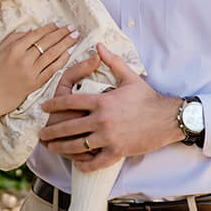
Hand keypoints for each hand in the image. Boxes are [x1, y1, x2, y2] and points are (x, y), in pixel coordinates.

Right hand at [0, 24, 78, 122]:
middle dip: (62, 34)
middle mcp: (24, 59)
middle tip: (72, 28)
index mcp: (14, 49)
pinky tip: (69, 53)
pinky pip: (52, 70)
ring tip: (75, 37)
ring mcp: (31, 72)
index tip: (58, 24)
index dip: (49, 29)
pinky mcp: (36, 83)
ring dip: (65, 44)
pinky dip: (62, 60)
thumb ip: (12, 38)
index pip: (36, 35)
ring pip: (53, 55)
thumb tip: (30, 31)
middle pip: (47, 43)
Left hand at [39, 45, 183, 166]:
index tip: (44, 108)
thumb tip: (98, 46)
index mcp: (102, 101)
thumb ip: (111, 61)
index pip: (70, 102)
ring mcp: (108, 138)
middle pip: (68, 127)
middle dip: (52, 131)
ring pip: (77, 146)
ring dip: (61, 148)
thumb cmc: (149, 97)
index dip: (54, 105)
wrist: (168, 118)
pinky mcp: (117, 152)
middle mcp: (101, 120)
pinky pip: (95, 161)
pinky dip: (84, 164)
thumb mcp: (129, 77)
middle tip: (42, 133)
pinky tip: (77, 164)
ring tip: (52, 148)